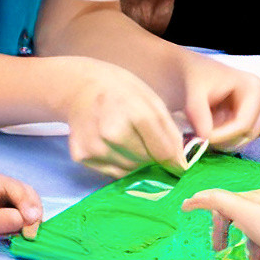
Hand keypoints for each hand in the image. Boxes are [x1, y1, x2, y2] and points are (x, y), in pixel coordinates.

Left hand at [0, 170, 43, 257]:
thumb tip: (25, 219)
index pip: (12, 186)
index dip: (26, 202)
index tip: (31, 221)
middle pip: (21, 193)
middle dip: (31, 210)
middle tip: (32, 233)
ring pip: (21, 206)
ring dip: (28, 219)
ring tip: (28, 236)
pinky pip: (15, 216)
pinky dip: (21, 225)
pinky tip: (20, 235)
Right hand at [61, 61, 189, 176]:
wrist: (80, 87)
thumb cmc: (121, 91)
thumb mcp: (152, 101)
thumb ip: (169, 132)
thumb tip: (180, 165)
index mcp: (135, 113)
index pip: (163, 152)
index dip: (174, 160)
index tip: (178, 164)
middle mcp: (112, 133)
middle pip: (146, 162)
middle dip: (152, 156)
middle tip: (145, 140)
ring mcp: (94, 146)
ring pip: (130, 171)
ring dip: (136, 161)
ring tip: (128, 140)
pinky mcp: (81, 156)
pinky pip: (112, 172)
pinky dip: (119, 164)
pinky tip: (113, 145)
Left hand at [175, 54, 259, 151]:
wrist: (197, 72)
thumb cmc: (197, 77)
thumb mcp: (193, 91)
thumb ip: (198, 113)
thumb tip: (204, 137)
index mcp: (255, 89)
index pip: (243, 124)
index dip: (222, 135)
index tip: (200, 137)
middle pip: (248, 134)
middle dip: (223, 138)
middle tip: (199, 134)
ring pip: (245, 139)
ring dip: (223, 139)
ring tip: (203, 126)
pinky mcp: (256, 121)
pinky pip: (242, 139)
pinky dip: (225, 139)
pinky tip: (211, 126)